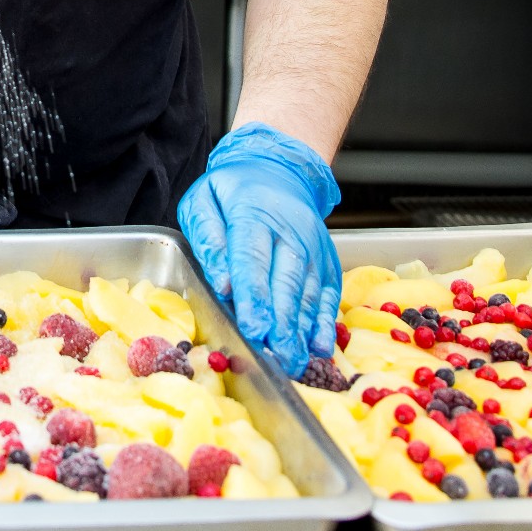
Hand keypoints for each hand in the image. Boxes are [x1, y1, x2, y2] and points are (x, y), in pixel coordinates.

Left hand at [177, 121, 341, 378]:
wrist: (279, 168)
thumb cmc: (232, 190)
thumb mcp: (204, 200)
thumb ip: (208, 238)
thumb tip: (221, 281)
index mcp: (254, 213)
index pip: (253, 260)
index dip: (254, 297)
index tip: (254, 329)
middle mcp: (290, 231)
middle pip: (286, 282)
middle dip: (282, 323)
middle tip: (277, 358)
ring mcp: (313, 246)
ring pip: (308, 291)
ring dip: (302, 329)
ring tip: (295, 361)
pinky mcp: (326, 260)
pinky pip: (327, 292)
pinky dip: (325, 321)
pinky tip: (320, 346)